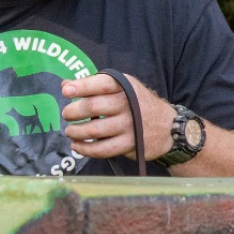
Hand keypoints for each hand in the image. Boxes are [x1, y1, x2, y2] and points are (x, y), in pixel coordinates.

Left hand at [60, 73, 175, 160]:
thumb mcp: (123, 88)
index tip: (66, 91)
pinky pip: (102, 149)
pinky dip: (85, 149)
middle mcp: (129, 104)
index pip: (102, 83)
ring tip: (71, 131)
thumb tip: (65, 84)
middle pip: (93, 107)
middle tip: (67, 115)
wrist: (168, 127)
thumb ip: (94, 85)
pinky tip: (77, 146)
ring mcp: (130, 125)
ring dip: (75, 132)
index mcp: (126, 87)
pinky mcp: (130, 144)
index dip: (82, 86)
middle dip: (73, 112)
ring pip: (94, 130)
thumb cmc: (138, 104)